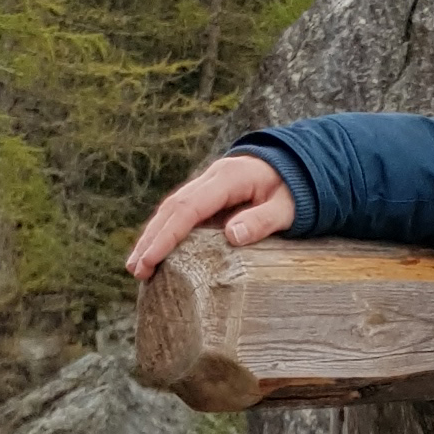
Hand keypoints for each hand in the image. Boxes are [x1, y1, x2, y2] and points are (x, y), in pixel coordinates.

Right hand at [125, 155, 295, 279]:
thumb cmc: (295, 189)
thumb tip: (232, 235)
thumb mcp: (287, 207)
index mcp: (228, 178)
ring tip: (137, 267)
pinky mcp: (209, 195)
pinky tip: (155, 251)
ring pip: (172, 209)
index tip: (150, 260)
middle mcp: (211, 178)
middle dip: (151, 239)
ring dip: (153, 236)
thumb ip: (262, 220)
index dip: (166, 235)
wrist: (297, 164)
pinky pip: (181, 212)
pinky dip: (165, 231)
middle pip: (172, 208)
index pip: (188, 208)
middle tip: (135, 269)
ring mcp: (208, 185)